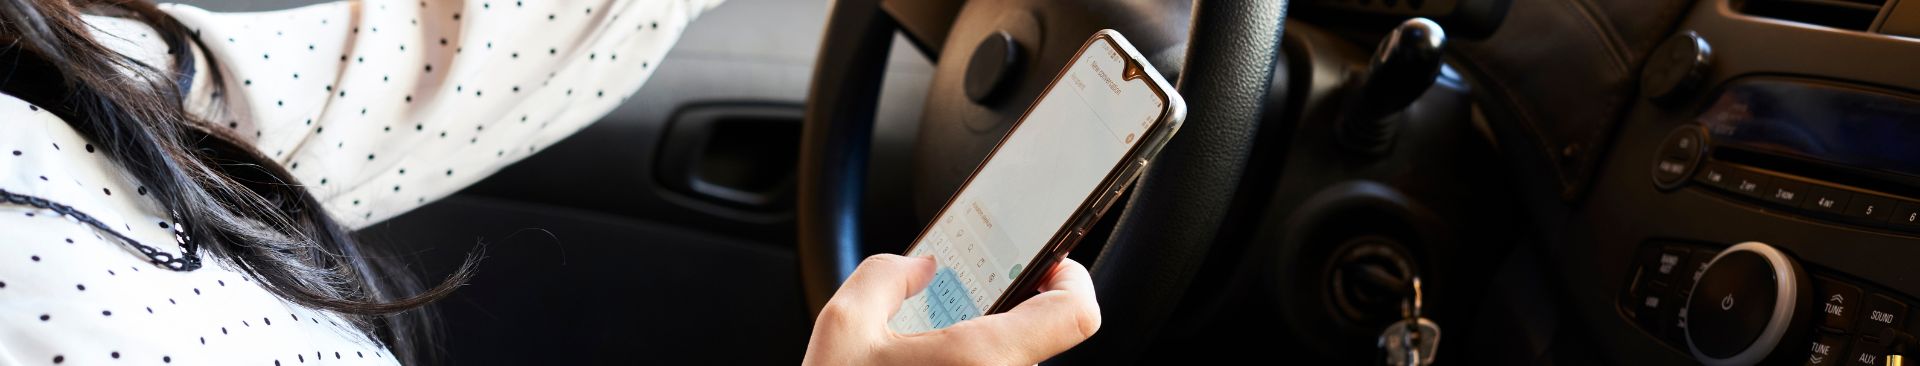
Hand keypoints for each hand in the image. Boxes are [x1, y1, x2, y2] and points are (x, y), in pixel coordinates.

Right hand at [802, 254, 1100, 365]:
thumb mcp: (843, 328)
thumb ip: (884, 278)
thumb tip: (916, 269)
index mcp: (983, 361)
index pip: (1075, 313)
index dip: (1071, 280)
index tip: (1048, 266)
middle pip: (1038, 341)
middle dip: (1006, 315)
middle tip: (969, 300)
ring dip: (982, 353)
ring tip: (934, 344)